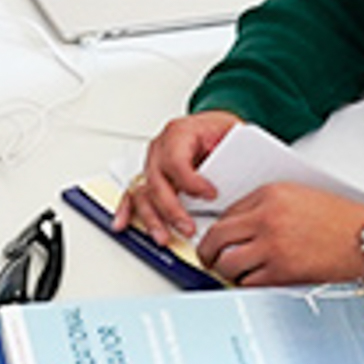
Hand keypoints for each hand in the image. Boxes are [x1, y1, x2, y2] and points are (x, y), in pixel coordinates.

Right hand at [113, 110, 241, 240]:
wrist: (214, 126)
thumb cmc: (220, 130)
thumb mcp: (231, 133)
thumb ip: (231, 155)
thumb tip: (239, 177)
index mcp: (179, 133)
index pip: (176, 162)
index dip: (192, 182)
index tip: (211, 195)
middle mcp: (160, 148)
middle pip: (158, 182)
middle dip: (172, 210)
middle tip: (188, 228)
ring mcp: (153, 163)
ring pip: (144, 193)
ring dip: (153, 218)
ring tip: (164, 237)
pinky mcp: (151, 177)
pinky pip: (134, 194)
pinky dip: (128, 210)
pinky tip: (124, 224)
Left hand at [195, 183, 363, 285]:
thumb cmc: (341, 220)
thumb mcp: (300, 196)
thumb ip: (268, 206)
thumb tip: (241, 226)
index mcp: (271, 194)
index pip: (226, 213)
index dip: (218, 230)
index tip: (217, 239)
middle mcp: (268, 218)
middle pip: (217, 237)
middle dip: (208, 252)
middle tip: (209, 259)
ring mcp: (273, 246)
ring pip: (228, 263)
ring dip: (226, 271)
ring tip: (232, 273)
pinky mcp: (282, 271)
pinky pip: (248, 283)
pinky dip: (247, 285)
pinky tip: (254, 281)